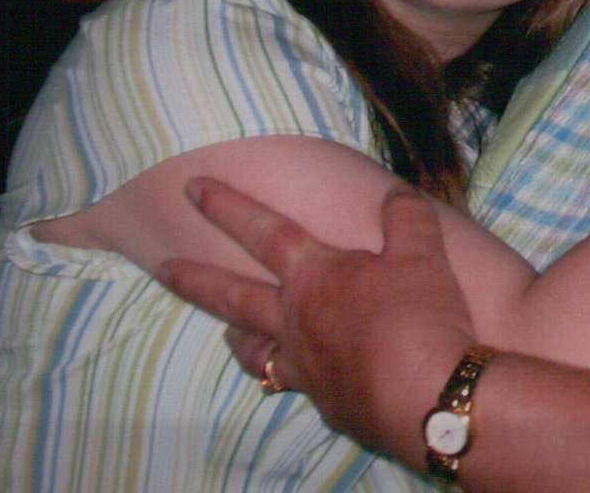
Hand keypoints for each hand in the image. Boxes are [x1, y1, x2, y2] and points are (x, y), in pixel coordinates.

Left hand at [158, 178, 476, 454]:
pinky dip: (291, 375)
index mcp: (315, 276)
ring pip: (254, 350)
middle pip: (233, 296)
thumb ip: (406, 219)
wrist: (426, 398)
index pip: (265, 232)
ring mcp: (303, 365)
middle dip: (195, 279)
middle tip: (162, 268)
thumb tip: (397, 193)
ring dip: (236, 336)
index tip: (193, 189)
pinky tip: (304, 374)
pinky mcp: (324, 400)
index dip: (228, 207)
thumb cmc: (418, 319)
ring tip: (228, 332)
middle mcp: (294, 320)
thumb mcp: (423, 255)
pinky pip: (293, 384)